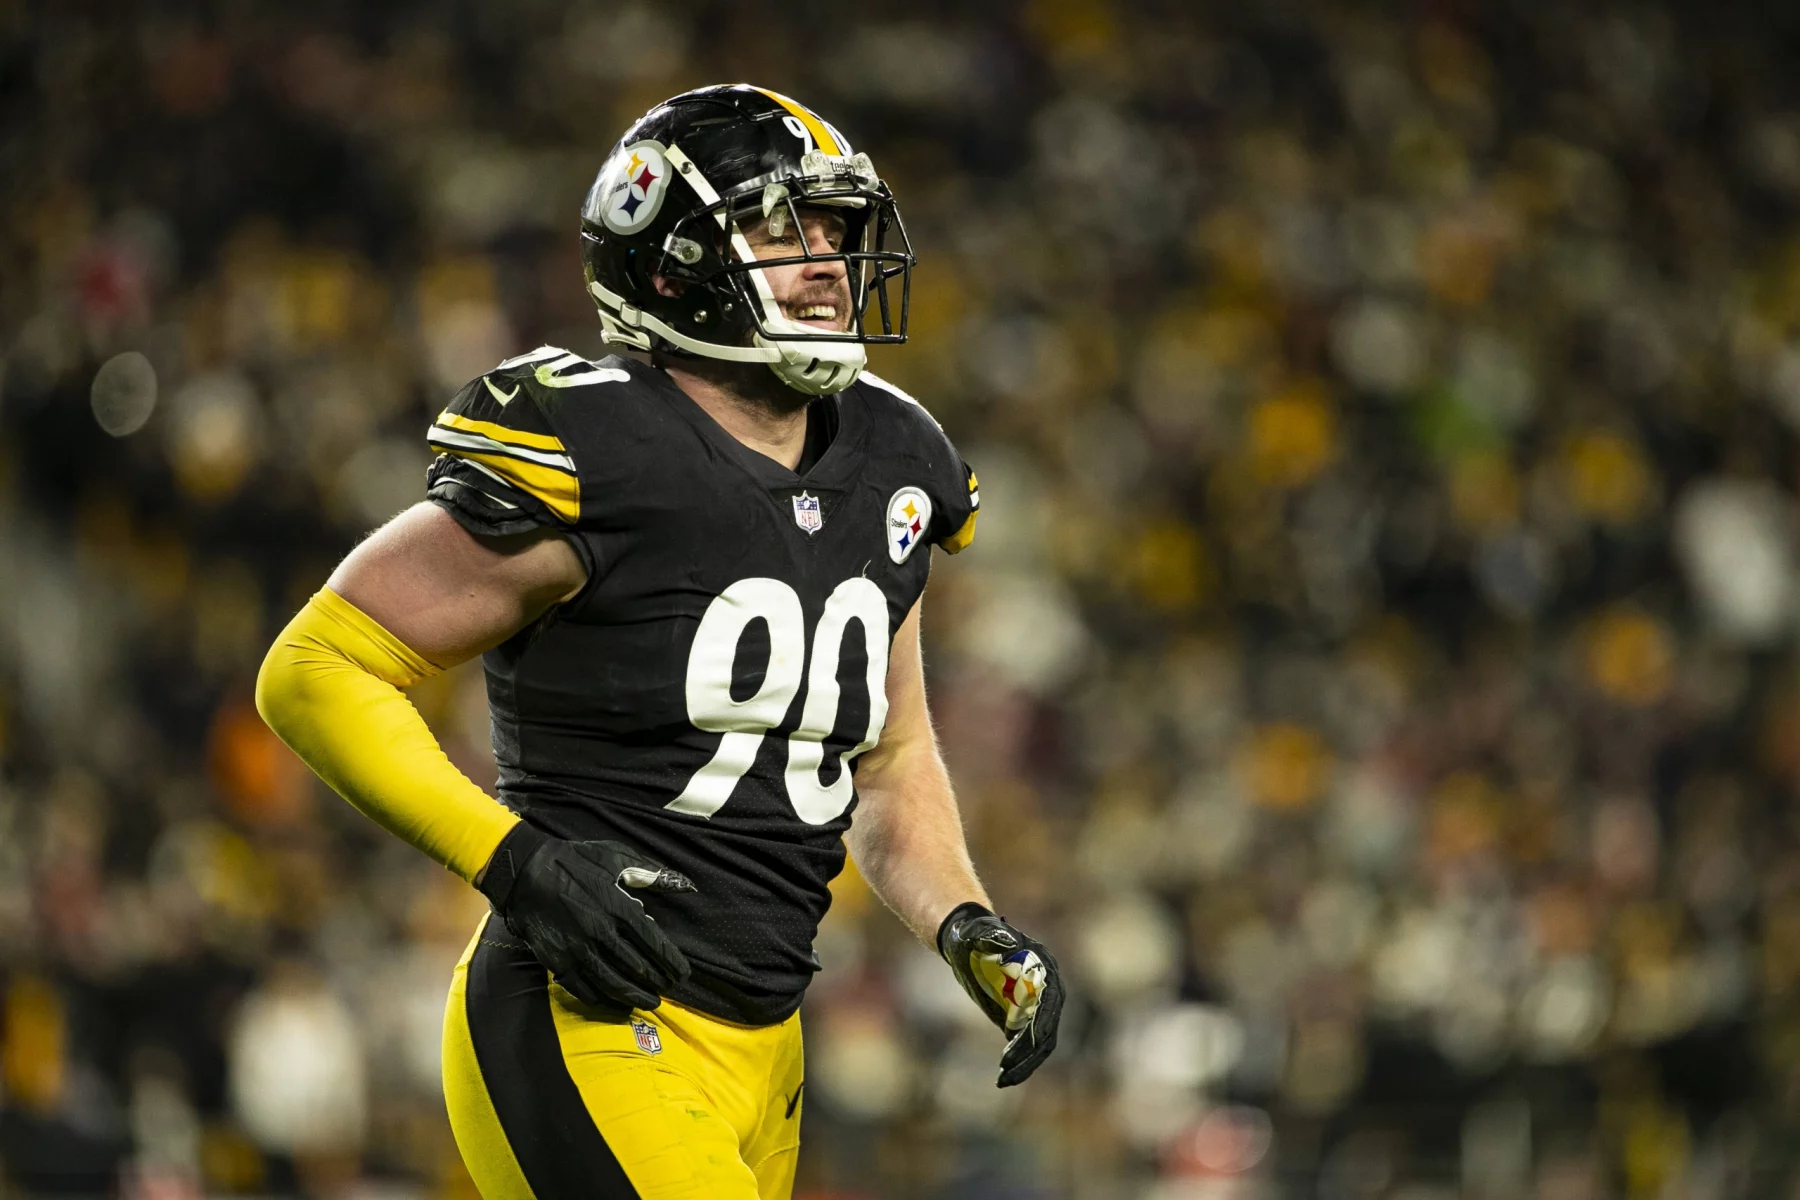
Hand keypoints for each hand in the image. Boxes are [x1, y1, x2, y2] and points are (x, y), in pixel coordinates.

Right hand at [478, 822, 695, 1009]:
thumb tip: (686, 885)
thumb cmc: (574, 861)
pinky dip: (603, 999)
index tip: (683, 974)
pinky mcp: (557, 961)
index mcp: (619, 908)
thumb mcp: (615, 857)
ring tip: (649, 1003)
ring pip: (613, 983)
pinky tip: (615, 1003)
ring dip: (634, 997)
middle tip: (669, 991)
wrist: (525, 871)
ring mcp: (578, 950)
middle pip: (637, 968)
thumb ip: (651, 873)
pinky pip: (583, 988)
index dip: (671, 962)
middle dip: (657, 983)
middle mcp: (601, 933)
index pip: (654, 943)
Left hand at [937, 902, 1064, 1087]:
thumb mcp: (976, 932)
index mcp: (1042, 968)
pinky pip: (1026, 1044)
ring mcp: (1033, 1005)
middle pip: (1046, 1027)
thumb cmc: (972, 933)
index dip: (1042, 1021)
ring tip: (1004, 1079)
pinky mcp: (1020, 1016)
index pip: (1050, 1001)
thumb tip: (1010, 944)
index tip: (1032, 1039)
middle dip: (1030, 1051)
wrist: (966, 941)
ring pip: (1039, 1042)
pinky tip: (1003, 1076)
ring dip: (1025, 1063)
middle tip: (1008, 1069)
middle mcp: (1044, 989)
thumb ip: (991, 936)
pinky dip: (1018, 1061)